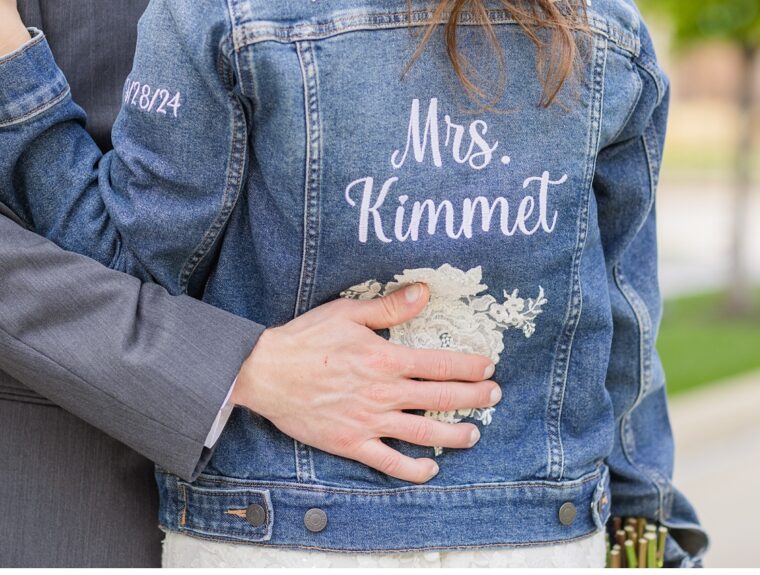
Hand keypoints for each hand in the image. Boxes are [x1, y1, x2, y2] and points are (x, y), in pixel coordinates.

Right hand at [231, 283, 499, 483]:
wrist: (265, 372)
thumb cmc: (305, 339)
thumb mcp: (347, 313)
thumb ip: (389, 307)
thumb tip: (424, 291)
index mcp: (385, 359)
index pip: (439, 364)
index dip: (469, 366)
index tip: (489, 366)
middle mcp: (383, 393)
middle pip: (441, 398)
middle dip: (474, 398)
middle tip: (494, 396)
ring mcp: (369, 421)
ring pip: (424, 434)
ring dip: (455, 435)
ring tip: (474, 434)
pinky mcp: (352, 443)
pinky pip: (389, 462)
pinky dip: (413, 469)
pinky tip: (430, 469)